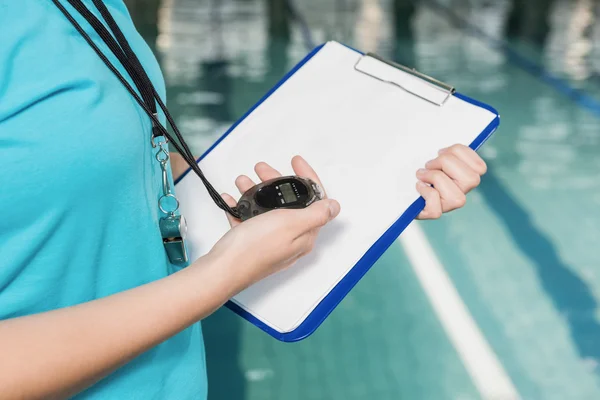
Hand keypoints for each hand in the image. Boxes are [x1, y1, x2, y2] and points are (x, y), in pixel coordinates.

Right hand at [208, 156, 340, 291]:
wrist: (222, 270)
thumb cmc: (254, 248)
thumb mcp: (290, 224)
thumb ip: (315, 214)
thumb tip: (334, 206)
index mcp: (304, 234)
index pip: (315, 201)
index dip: (307, 177)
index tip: (295, 161)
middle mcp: (290, 239)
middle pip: (289, 202)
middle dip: (276, 181)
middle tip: (261, 169)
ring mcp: (270, 242)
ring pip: (267, 209)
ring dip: (255, 191)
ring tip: (242, 181)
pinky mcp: (251, 244)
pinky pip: (249, 220)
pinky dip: (242, 207)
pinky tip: (232, 199)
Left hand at [415, 144, 486, 219]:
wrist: (399, 185)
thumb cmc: (419, 166)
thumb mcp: (434, 154)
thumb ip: (446, 152)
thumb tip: (443, 152)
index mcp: (465, 176)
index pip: (480, 168)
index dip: (460, 154)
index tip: (441, 152)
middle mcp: (461, 192)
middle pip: (472, 180)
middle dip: (447, 163)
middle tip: (429, 164)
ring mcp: (448, 205)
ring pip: (456, 196)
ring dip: (435, 178)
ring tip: (421, 174)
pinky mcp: (433, 212)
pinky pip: (436, 210)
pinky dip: (426, 193)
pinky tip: (419, 186)